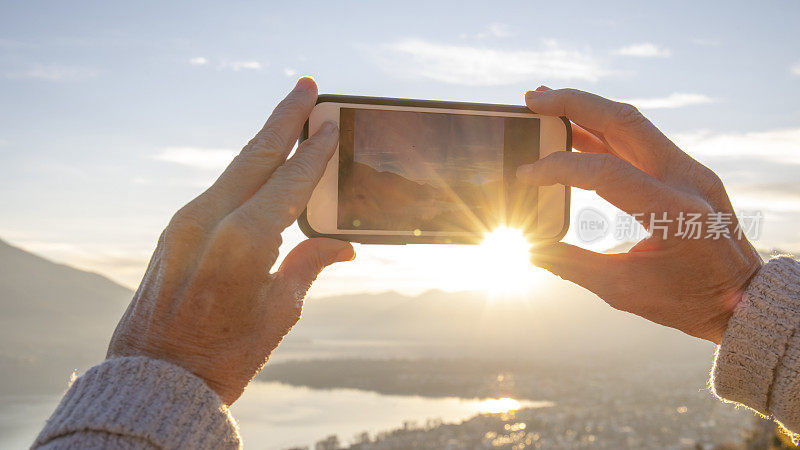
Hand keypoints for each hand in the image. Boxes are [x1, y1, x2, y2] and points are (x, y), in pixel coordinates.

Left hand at [107, 77, 354, 404]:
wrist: (156, 380)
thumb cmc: (224, 355)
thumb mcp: (279, 312)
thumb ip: (309, 265)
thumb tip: (342, 245)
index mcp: (242, 242)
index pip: (290, 181)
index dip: (315, 152)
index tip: (331, 124)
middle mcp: (209, 221)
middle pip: (256, 154)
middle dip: (285, 118)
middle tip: (308, 88)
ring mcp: (185, 223)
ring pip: (235, 168)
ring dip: (265, 141)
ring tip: (288, 119)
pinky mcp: (174, 231)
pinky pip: (219, 188)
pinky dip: (245, 171)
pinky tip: (261, 165)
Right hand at [517, 87, 761, 343]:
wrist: (743, 299)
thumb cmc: (686, 300)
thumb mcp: (623, 290)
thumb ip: (571, 265)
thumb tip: (528, 248)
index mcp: (674, 212)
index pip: (605, 171)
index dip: (558, 167)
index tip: (524, 175)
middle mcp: (687, 179)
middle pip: (624, 121)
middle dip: (574, 104)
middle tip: (532, 99)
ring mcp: (690, 170)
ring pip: (632, 123)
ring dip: (587, 110)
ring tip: (544, 104)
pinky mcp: (686, 171)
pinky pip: (639, 140)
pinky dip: (603, 131)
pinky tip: (573, 130)